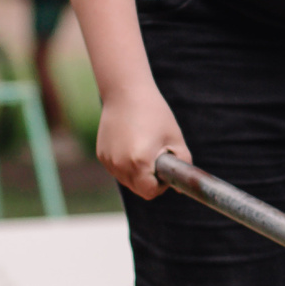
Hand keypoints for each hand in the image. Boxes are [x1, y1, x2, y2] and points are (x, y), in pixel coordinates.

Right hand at [96, 83, 187, 198]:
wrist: (126, 93)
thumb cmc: (155, 114)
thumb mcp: (175, 138)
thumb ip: (182, 164)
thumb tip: (181, 186)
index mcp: (139, 162)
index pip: (150, 192)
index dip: (161, 186)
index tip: (165, 170)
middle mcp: (120, 165)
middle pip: (137, 189)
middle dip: (149, 180)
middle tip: (157, 158)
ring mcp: (108, 161)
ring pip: (126, 180)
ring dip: (137, 173)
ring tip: (144, 147)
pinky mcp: (102, 155)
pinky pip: (117, 169)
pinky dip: (125, 164)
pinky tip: (131, 143)